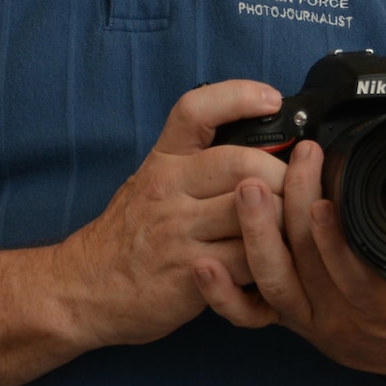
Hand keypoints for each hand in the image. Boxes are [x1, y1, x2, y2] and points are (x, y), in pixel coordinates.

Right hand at [51, 81, 291, 348]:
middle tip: (302, 187)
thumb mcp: (152, 182)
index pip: (195, 111)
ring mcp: (177, 231)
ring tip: (298, 225)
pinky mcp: (188, 272)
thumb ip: (197, 163)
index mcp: (164, 161)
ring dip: (285, 220)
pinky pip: (246, 261)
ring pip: (250, 212)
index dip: (237, 96)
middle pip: (241, 163)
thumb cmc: (129, 234)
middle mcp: (168, 189)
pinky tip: (279, 263)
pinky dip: (272, 262)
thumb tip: (264, 142)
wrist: (82, 289)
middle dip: (284, 175)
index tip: (272, 99)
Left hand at [198, 140, 385, 375]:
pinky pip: (249, 314)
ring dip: (259, 233)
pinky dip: (223, 293)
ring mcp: (309, 318)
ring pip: (275, 281)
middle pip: (311, 265)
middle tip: (294, 159)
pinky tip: (203, 263)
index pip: (359, 275)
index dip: (338, 239)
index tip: (327, 198)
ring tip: (250, 187)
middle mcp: (343, 317)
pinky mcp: (287, 317)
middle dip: (297, 208)